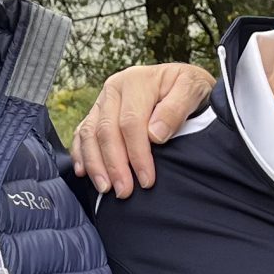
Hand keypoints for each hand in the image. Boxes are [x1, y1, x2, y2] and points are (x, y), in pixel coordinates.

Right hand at [70, 62, 214, 197]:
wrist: (182, 81)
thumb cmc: (188, 89)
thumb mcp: (192, 89)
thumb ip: (176, 109)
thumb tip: (155, 135)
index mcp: (136, 82)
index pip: (131, 122)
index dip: (137, 154)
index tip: (146, 180)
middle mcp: (114, 89)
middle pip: (106, 130)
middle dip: (114, 164)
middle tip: (124, 191)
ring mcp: (103, 101)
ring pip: (90, 134)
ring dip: (95, 164)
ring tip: (105, 188)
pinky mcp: (97, 112)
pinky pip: (82, 133)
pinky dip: (81, 154)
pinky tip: (84, 173)